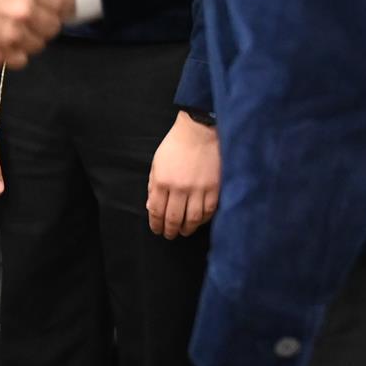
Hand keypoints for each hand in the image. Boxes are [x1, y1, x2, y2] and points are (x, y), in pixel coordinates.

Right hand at [0, 0, 72, 61]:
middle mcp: (23, 8)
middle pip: (54, 25)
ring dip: (31, 38)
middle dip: (48, 21)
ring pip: (38, 44)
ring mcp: (11, 32)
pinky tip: (4, 42)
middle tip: (36, 14)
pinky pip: (19, 59)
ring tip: (18, 28)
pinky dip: (14, 54)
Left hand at [147, 112, 219, 237]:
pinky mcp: (214, 188)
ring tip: (184, 231)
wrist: (199, 131)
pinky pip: (209, 211)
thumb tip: (151, 207)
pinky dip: (204, 220)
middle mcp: (179, 188)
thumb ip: (153, 186)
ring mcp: (198, 189)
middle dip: (170, 231)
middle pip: (173, 219)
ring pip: (193, 219)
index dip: (156, 224)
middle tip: (170, 235)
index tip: (157, 229)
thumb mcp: (157, 163)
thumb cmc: (176, 145)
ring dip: (187, 229)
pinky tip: (199, 221)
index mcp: (162, 181)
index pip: (156, 211)